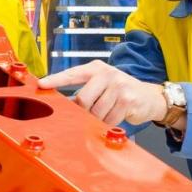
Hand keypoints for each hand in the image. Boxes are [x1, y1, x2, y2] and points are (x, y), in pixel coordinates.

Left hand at [38, 61, 166, 125]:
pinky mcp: (127, 100)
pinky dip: (110, 123)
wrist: (151, 97)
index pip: (72, 74)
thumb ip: (86, 91)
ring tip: (109, 112)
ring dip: (99, 119)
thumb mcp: (103, 85)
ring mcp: (118, 86)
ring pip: (96, 113)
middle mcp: (107, 74)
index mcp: (97, 68)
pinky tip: (118, 116)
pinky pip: (109, 120)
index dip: (55, 80)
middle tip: (92, 113)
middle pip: (82, 99)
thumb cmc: (122, 93)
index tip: (41, 84)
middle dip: (84, 112)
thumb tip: (65, 105)